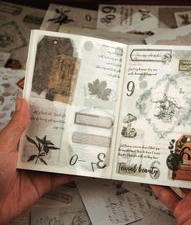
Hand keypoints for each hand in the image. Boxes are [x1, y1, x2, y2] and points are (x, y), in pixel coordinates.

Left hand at [0, 98, 74, 223]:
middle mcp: (32, 154)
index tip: (64, 109)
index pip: (39, 126)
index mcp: (21, 142)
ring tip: (87, 143)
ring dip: (72, 153)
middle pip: (53, 142)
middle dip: (66, 135)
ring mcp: (40, 168)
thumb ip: (16, 126)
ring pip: (60, 158)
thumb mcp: (4, 145)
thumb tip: (22, 103)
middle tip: (81, 125)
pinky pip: (62, 177)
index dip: (51, 118)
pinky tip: (83, 167)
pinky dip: (73, 173)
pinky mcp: (45, 183)